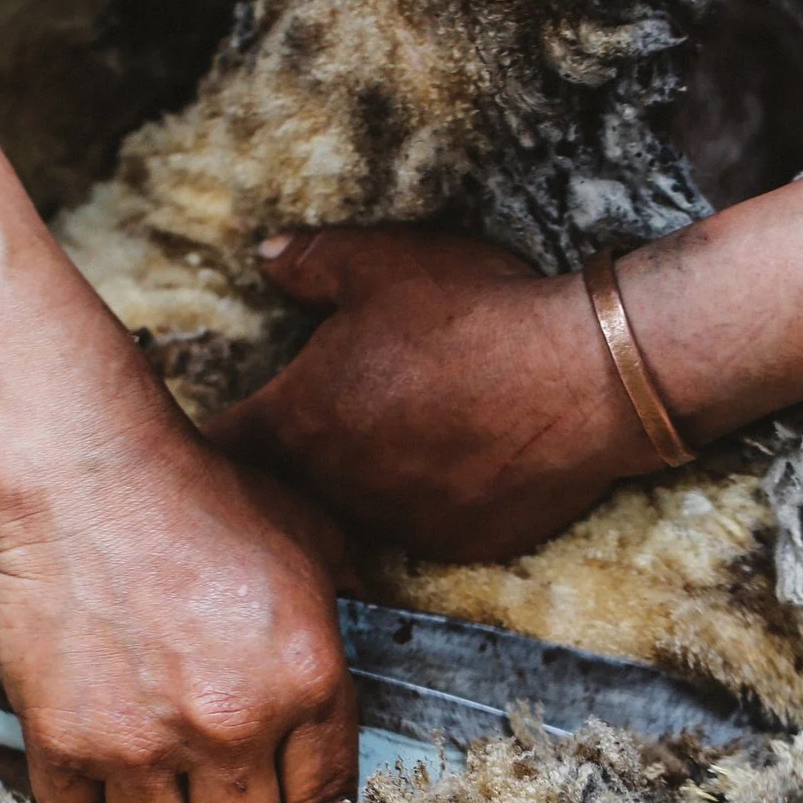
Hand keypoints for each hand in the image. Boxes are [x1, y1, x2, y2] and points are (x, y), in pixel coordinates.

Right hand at [0, 426, 357, 802]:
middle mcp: (232, 728)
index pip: (324, 802)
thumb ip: (345, 587)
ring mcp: (145, 743)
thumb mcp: (307, 533)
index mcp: (306, 684)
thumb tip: (365, 604)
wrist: (86, 476)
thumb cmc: (194, 493)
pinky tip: (97, 787)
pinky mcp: (67, 742)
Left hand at [206, 227, 658, 562]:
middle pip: (287, 490)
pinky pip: (425, 530)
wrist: (585, 374)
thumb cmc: (474, 311)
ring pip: (355, 514)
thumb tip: (265, 256)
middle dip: (293, 467)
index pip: (222, 447)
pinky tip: (456, 468)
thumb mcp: (381, 263)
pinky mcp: (457, 545)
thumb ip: (310, 265)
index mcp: (297, 422)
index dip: (217, 439)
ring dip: (361, 489)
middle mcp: (334, 489)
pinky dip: (430, 505)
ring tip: (395, 445)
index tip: (219, 435)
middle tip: (320, 432)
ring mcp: (396, 524)